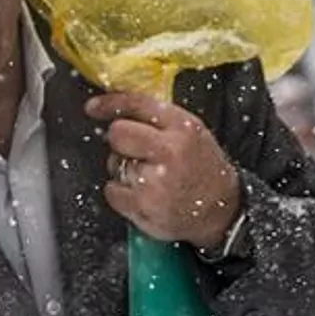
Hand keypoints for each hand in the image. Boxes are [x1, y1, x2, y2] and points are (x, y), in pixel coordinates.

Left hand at [88, 92, 241, 248]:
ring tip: (151, 178)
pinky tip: (143, 194)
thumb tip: (114, 110)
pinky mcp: (143, 206)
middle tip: (135, 151)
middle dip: (120, 140)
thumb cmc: (201, 168)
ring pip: (115, 163)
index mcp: (183, 128)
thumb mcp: (192, 134)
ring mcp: (154, 181)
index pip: (138, 105)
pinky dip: (121, 193)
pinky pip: (112, 190)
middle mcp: (169, 152)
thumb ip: (158, 120)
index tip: (93, 107)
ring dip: (125, 169)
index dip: (110, 104)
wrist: (221, 211)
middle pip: (118, 133)